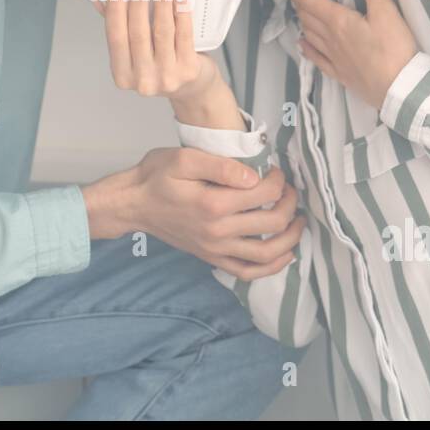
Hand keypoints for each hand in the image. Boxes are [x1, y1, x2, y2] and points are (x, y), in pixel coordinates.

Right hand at [82, 149, 305, 280]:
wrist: (132, 204)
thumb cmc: (156, 176)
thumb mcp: (184, 158)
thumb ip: (221, 165)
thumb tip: (254, 176)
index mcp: (213, 203)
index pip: (264, 194)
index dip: (278, 180)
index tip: (275, 171)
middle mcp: (218, 231)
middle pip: (272, 223)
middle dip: (289, 204)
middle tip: (290, 191)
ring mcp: (215, 248)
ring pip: (267, 253)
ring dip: (290, 238)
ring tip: (297, 221)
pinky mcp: (211, 258)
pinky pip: (247, 271)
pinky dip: (271, 267)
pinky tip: (284, 254)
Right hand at [96, 0, 222, 102]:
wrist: (192, 89)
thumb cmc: (160, 64)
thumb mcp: (135, 50)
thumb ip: (118, 25)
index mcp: (122, 75)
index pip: (115, 36)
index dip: (115, 8)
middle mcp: (142, 80)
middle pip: (138, 33)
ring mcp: (166, 77)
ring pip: (161, 31)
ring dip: (161, 0)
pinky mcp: (188, 71)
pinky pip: (184, 34)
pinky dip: (181, 11)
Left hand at [277, 0, 417, 109]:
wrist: (401, 90)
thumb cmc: (395, 47)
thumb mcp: (385, 8)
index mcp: (338, 21)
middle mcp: (331, 39)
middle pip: (307, 16)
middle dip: (298, 1)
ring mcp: (335, 58)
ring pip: (311, 35)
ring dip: (303, 21)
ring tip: (299, 10)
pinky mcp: (342, 74)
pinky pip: (318, 59)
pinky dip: (308, 49)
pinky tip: (303, 45)